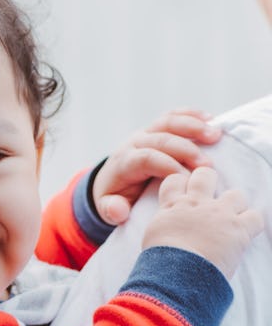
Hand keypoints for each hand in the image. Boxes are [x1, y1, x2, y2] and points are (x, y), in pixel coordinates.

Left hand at [92, 109, 221, 225]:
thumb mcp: (110, 207)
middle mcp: (134, 143)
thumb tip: (117, 210)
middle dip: (185, 150)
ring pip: (168, 123)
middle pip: (160, 140)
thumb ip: (112, 209)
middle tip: (208, 165)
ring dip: (193, 127)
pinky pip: (173, 116)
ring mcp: (145, 133)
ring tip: (216, 136)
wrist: (111, 179)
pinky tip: (210, 119)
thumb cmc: (116, 197)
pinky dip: (191, 115)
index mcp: (124, 162)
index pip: (145, 158)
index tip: (188, 180)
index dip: (168, 166)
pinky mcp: (155, 128)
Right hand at [142, 166, 263, 279]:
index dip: (182, 184)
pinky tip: (246, 234)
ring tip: (231, 221)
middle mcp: (196, 203)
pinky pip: (255, 217)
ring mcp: (219, 214)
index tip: (185, 195)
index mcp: (172, 206)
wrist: (176, 273)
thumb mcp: (152, 236)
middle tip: (210, 200)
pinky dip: (252, 224)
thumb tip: (168, 230)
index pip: (175, 180)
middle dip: (210, 183)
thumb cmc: (159, 261)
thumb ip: (164, 224)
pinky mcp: (239, 229)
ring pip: (236, 194)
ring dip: (235, 206)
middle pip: (205, 175)